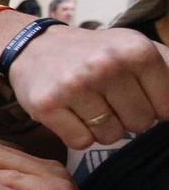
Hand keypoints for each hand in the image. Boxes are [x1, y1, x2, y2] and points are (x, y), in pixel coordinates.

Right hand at [4, 23, 168, 148]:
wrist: (33, 47)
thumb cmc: (93, 54)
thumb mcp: (135, 48)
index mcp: (137, 50)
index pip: (167, 107)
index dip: (153, 107)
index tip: (135, 94)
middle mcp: (106, 65)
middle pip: (140, 124)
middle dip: (127, 117)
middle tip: (107, 98)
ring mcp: (74, 86)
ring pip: (110, 137)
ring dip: (101, 128)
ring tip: (87, 105)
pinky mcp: (46, 106)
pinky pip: (81, 142)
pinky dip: (77, 134)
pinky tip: (69, 113)